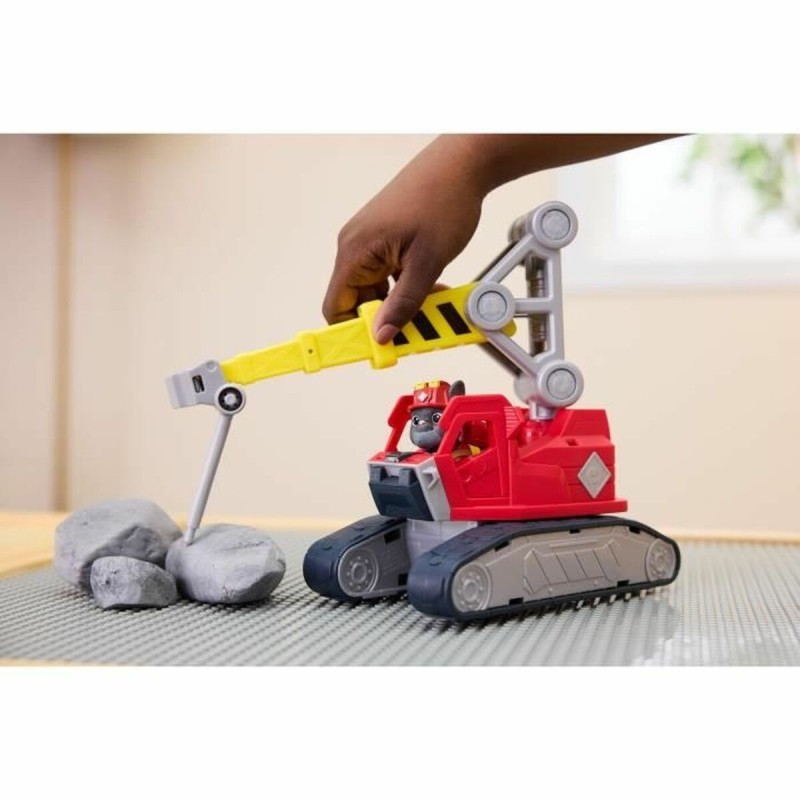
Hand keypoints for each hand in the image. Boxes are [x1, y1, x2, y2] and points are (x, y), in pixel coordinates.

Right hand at [323, 138, 484, 343]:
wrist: (462, 163)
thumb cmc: (442, 200)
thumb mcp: (426, 262)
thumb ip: (403, 303)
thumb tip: (382, 334)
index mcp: (355, 251)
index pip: (336, 307)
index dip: (353, 332)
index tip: (377, 348)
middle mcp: (355, 245)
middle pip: (357, 301)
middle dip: (385, 319)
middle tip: (415, 330)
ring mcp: (370, 240)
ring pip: (376, 289)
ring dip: (400, 303)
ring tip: (430, 307)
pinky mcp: (385, 238)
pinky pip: (388, 273)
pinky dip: (406, 286)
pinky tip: (430, 288)